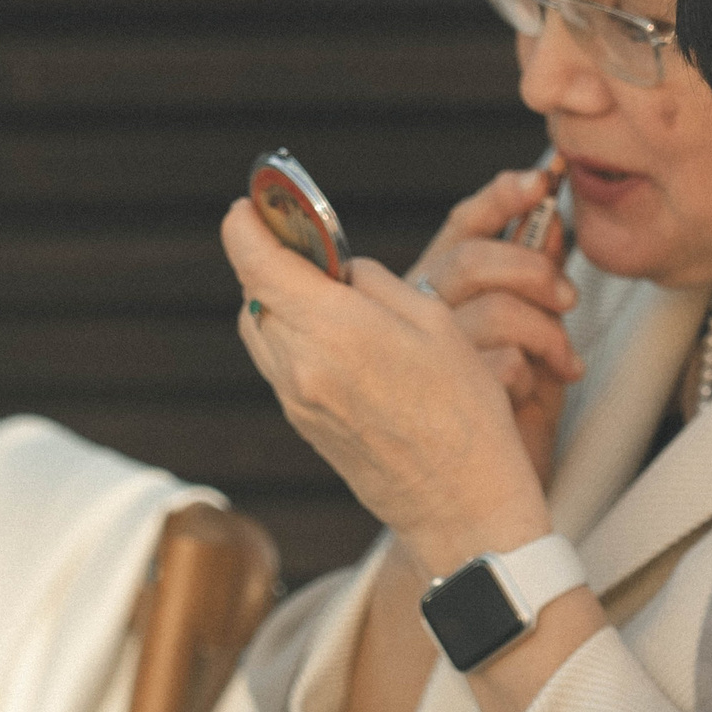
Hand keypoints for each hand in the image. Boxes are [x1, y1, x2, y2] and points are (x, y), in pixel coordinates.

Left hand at [221, 199, 548, 574]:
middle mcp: (300, 366)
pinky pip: (279, 364)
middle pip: (255, 295)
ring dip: (278, 301)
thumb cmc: (464, 413)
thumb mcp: (437, 324)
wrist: (461, 507)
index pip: (259, 263)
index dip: (247, 225)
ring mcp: (296, 401)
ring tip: (323, 290)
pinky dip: (293, 336)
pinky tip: (336, 336)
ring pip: (261, 331)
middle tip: (303, 242)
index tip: (248, 204)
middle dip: (270, 262)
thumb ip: (377, 285)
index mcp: (334, 330)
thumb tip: (343, 270)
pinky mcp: (303, 425)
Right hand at [407, 166, 586, 475]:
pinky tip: (532, 393)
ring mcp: (419, 360)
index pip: (459, 227)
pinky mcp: (440, 400)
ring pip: (493, 310)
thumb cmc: (497, 414)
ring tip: (564, 361)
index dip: (498, 198)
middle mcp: (410, 319)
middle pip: (472, 260)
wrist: (475, 500)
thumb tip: (553, 217)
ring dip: (545, 331)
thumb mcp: (524, 336)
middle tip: (569, 297)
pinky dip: (531, 374)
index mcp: (425, 292)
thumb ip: (532, 280)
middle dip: (534, 269)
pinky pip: (500, 363)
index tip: (541, 180)